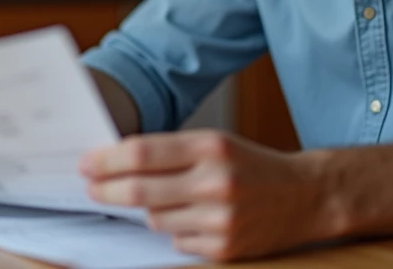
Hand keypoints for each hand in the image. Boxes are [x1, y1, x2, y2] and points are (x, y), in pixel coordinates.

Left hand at [79, 130, 331, 260]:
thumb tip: (117, 162)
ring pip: (155, 218)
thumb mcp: (217, 143)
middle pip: (140, 189)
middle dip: (107, 189)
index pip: (142, 153)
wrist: (306, 196)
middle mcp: (215, 182)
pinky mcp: (225, 248)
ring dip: (149, 210)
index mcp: (211, 146)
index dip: (106, 160)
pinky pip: (177, 241)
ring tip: (167, 199)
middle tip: (90, 186)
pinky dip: (176, 230)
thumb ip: (172, 151)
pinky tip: (195, 219)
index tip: (86, 163)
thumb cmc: (253, 166)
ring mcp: (220, 219)